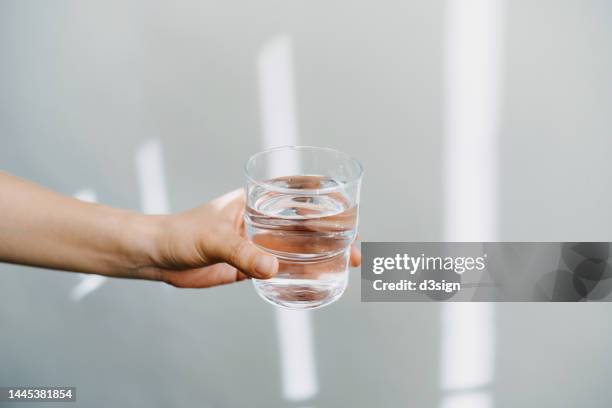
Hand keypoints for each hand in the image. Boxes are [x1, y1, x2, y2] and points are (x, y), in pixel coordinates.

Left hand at [140, 189, 360, 287]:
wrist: (157, 257)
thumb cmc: (180, 234)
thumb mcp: (213, 239)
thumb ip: (242, 253)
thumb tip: (274, 269)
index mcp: (254, 201)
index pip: (296, 192)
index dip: (324, 196)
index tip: (348, 205)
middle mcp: (260, 220)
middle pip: (304, 223)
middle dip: (332, 232)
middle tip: (354, 247)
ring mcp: (257, 243)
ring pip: (297, 247)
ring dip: (321, 255)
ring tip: (346, 265)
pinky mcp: (249, 265)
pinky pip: (281, 269)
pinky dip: (300, 274)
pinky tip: (317, 281)